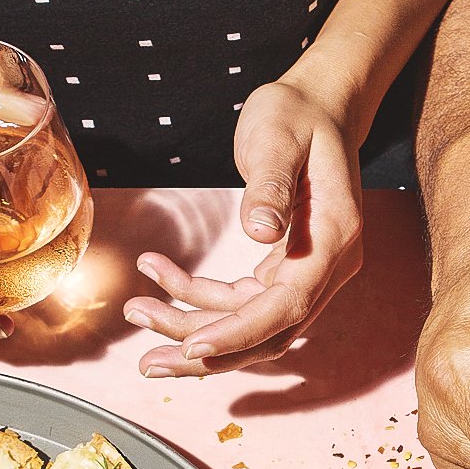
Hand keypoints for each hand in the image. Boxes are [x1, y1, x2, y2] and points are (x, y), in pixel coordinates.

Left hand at [124, 76, 363, 375]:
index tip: (192, 346)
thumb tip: (260, 231)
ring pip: (249, 324)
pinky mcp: (284, 266)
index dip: (240, 332)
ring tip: (137, 310)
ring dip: (192, 326)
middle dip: (207, 353)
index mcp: (332, 240)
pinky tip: (156, 273)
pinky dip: (197, 294)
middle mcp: (326, 267)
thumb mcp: (278, 137)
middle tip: (147, 363)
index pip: (288, 306)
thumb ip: (271, 184)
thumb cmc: (298, 116)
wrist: (320, 105)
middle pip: (269, 333)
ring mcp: (306, 270)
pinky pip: (239, 298)